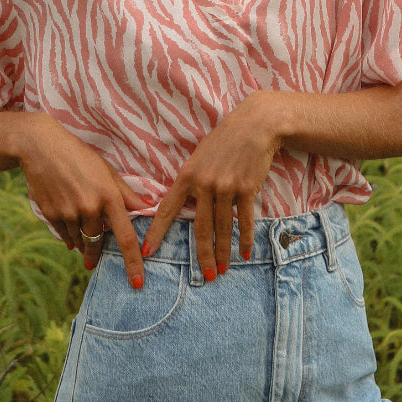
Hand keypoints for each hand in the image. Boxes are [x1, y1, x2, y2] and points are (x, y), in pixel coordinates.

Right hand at [18, 114, 146, 288]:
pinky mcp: (51, 214)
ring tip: (79, 230)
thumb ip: (127, 195)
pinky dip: (69, 236)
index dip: (133, 262)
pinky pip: (64, 235)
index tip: (137, 283)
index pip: (126, 237)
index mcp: (109, 196)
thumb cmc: (80, 158)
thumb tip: (148, 210)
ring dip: (83, 242)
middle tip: (94, 261)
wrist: (41, 148)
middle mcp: (89, 207)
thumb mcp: (107, 172)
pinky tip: (69, 226)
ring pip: (80, 240)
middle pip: (99, 242)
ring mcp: (69, 212)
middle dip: (97, 253)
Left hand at [142, 94, 280, 280]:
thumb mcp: (200, 157)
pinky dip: (245, 239)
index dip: (156, 232)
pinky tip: (245, 253)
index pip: (167, 208)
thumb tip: (187, 207)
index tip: (146, 251)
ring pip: (222, 228)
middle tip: (203, 276)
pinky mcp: (247, 189)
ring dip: (223, 252)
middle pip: (200, 227)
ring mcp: (226, 187)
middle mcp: (205, 184)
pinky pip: (245, 220)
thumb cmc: (225, 141)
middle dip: (201, 255)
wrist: (255, 125)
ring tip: (221, 270)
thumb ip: (192, 182)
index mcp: (188, 175)